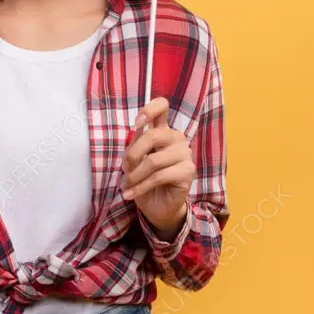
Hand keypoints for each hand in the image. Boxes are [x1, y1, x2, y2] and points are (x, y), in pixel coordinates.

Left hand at [121, 97, 194, 238]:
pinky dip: (140, 187)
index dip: (149, 110)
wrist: (157, 206)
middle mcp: (176, 138)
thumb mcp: (134, 160)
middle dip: (133, 154)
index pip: (162, 107)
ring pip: (154, 160)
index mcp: (162, 131)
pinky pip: (159, 177)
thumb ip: (134, 145)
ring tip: (127, 185)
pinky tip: (131, 194)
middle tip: (125, 169)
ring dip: (135, 176)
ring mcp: (185, 154)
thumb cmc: (144, 180)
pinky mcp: (188, 172)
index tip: (137, 124)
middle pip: (153, 135)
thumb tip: (135, 133)